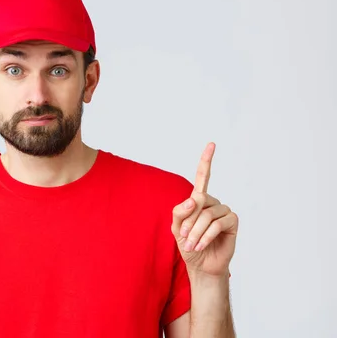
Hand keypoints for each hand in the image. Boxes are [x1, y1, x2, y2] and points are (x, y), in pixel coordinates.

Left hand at [171, 143, 238, 276]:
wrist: (201, 265)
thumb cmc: (188, 245)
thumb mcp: (177, 228)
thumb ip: (180, 212)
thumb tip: (194, 199)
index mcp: (198, 200)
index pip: (203, 177)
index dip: (207, 161)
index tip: (211, 144)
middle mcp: (213, 202)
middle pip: (199, 202)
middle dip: (189, 221)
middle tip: (184, 237)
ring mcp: (224, 211)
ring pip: (208, 214)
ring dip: (196, 232)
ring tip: (192, 245)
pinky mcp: (232, 222)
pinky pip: (218, 223)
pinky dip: (206, 236)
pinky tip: (201, 245)